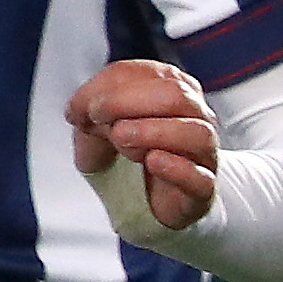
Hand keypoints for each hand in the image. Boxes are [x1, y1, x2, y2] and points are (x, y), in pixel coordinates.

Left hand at [67, 59, 217, 230]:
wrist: (144, 207)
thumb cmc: (126, 163)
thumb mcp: (96, 134)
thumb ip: (88, 116)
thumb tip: (80, 108)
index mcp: (171, 91)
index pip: (146, 74)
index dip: (109, 85)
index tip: (79, 107)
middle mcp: (194, 117)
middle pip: (175, 95)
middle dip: (128, 101)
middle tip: (97, 116)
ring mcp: (202, 154)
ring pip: (196, 132)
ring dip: (153, 131)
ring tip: (120, 138)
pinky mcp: (202, 190)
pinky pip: (200, 177)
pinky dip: (176, 167)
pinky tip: (152, 162)